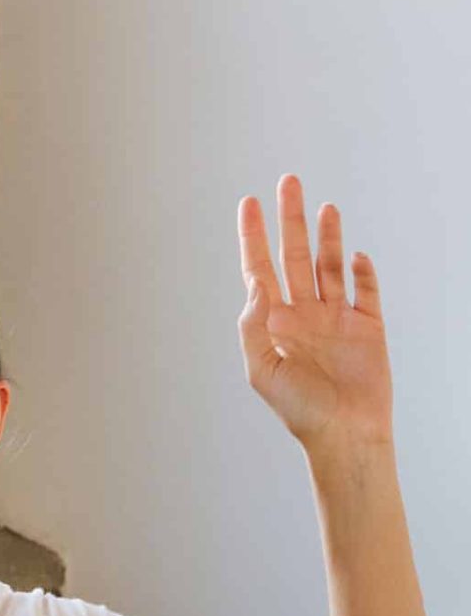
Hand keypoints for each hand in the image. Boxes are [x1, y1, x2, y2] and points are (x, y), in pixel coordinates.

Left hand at [238, 177, 392, 452]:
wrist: (344, 432)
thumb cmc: (299, 409)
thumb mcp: (262, 369)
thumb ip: (254, 325)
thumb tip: (255, 283)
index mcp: (274, 324)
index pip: (259, 270)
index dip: (253, 237)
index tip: (248, 204)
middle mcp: (303, 313)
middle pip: (294, 255)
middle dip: (290, 220)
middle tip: (288, 182)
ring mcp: (336, 316)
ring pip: (330, 264)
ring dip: (328, 235)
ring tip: (324, 207)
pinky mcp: (367, 324)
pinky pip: (365, 289)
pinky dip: (362, 271)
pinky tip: (356, 257)